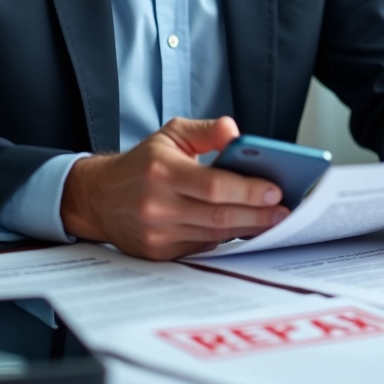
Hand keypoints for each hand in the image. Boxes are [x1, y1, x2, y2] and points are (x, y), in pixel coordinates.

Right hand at [60, 116, 289, 259]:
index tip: (276, 191)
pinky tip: (245, 228)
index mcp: (161, 170)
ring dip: (248, 228)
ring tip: (273, 220)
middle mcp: (157, 204)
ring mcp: (156, 233)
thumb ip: (206, 131)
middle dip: (258, 215)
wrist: (99, 197)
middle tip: (285, 211)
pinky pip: (202, 247)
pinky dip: (225, 238)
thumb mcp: (171, 134)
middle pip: (219, 215)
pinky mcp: (158, 252)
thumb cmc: (142, 163)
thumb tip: (236, 133)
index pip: (214, 185)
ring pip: (214, 234)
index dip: (248, 190)